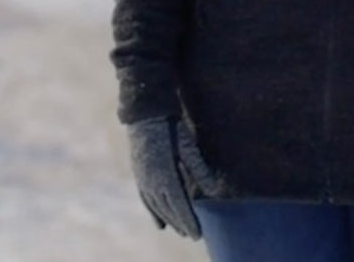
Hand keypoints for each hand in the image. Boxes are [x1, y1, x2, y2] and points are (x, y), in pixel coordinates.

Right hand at [125, 117, 217, 238]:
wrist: (145, 115)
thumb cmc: (171, 128)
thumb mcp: (188, 147)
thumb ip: (199, 170)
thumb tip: (214, 191)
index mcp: (165, 176)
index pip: (179, 206)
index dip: (188, 221)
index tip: (197, 234)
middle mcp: (151, 182)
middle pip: (168, 210)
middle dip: (181, 224)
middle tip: (193, 236)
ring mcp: (143, 180)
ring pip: (157, 207)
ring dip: (169, 221)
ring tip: (181, 231)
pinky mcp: (139, 176)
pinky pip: (146, 201)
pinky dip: (153, 214)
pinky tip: (159, 224)